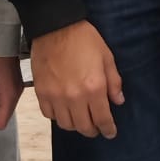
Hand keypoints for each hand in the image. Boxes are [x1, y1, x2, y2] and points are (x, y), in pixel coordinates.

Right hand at [31, 20, 123, 138]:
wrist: (55, 28)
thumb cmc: (84, 39)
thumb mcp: (107, 57)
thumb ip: (114, 82)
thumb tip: (118, 101)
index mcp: (93, 88)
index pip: (102, 118)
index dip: (108, 129)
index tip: (110, 133)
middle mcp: (74, 97)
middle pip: (83, 126)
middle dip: (93, 131)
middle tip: (97, 128)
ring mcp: (56, 97)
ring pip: (65, 124)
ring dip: (75, 125)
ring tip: (81, 119)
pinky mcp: (41, 94)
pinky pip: (49, 115)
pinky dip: (58, 117)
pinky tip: (64, 110)